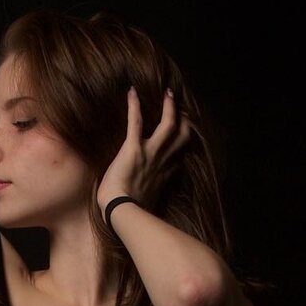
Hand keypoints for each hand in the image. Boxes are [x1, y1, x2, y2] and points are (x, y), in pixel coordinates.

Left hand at [96, 87, 190, 215]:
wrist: (121, 212)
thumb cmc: (128, 214)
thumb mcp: (146, 207)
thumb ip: (150, 200)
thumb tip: (147, 208)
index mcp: (164, 177)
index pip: (179, 159)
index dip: (182, 148)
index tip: (182, 140)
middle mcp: (161, 162)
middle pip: (182, 137)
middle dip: (185, 122)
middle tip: (183, 111)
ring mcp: (149, 153)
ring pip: (168, 125)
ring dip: (169, 108)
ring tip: (168, 93)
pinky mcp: (133, 148)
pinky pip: (135, 122)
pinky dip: (134, 106)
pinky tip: (132, 91)